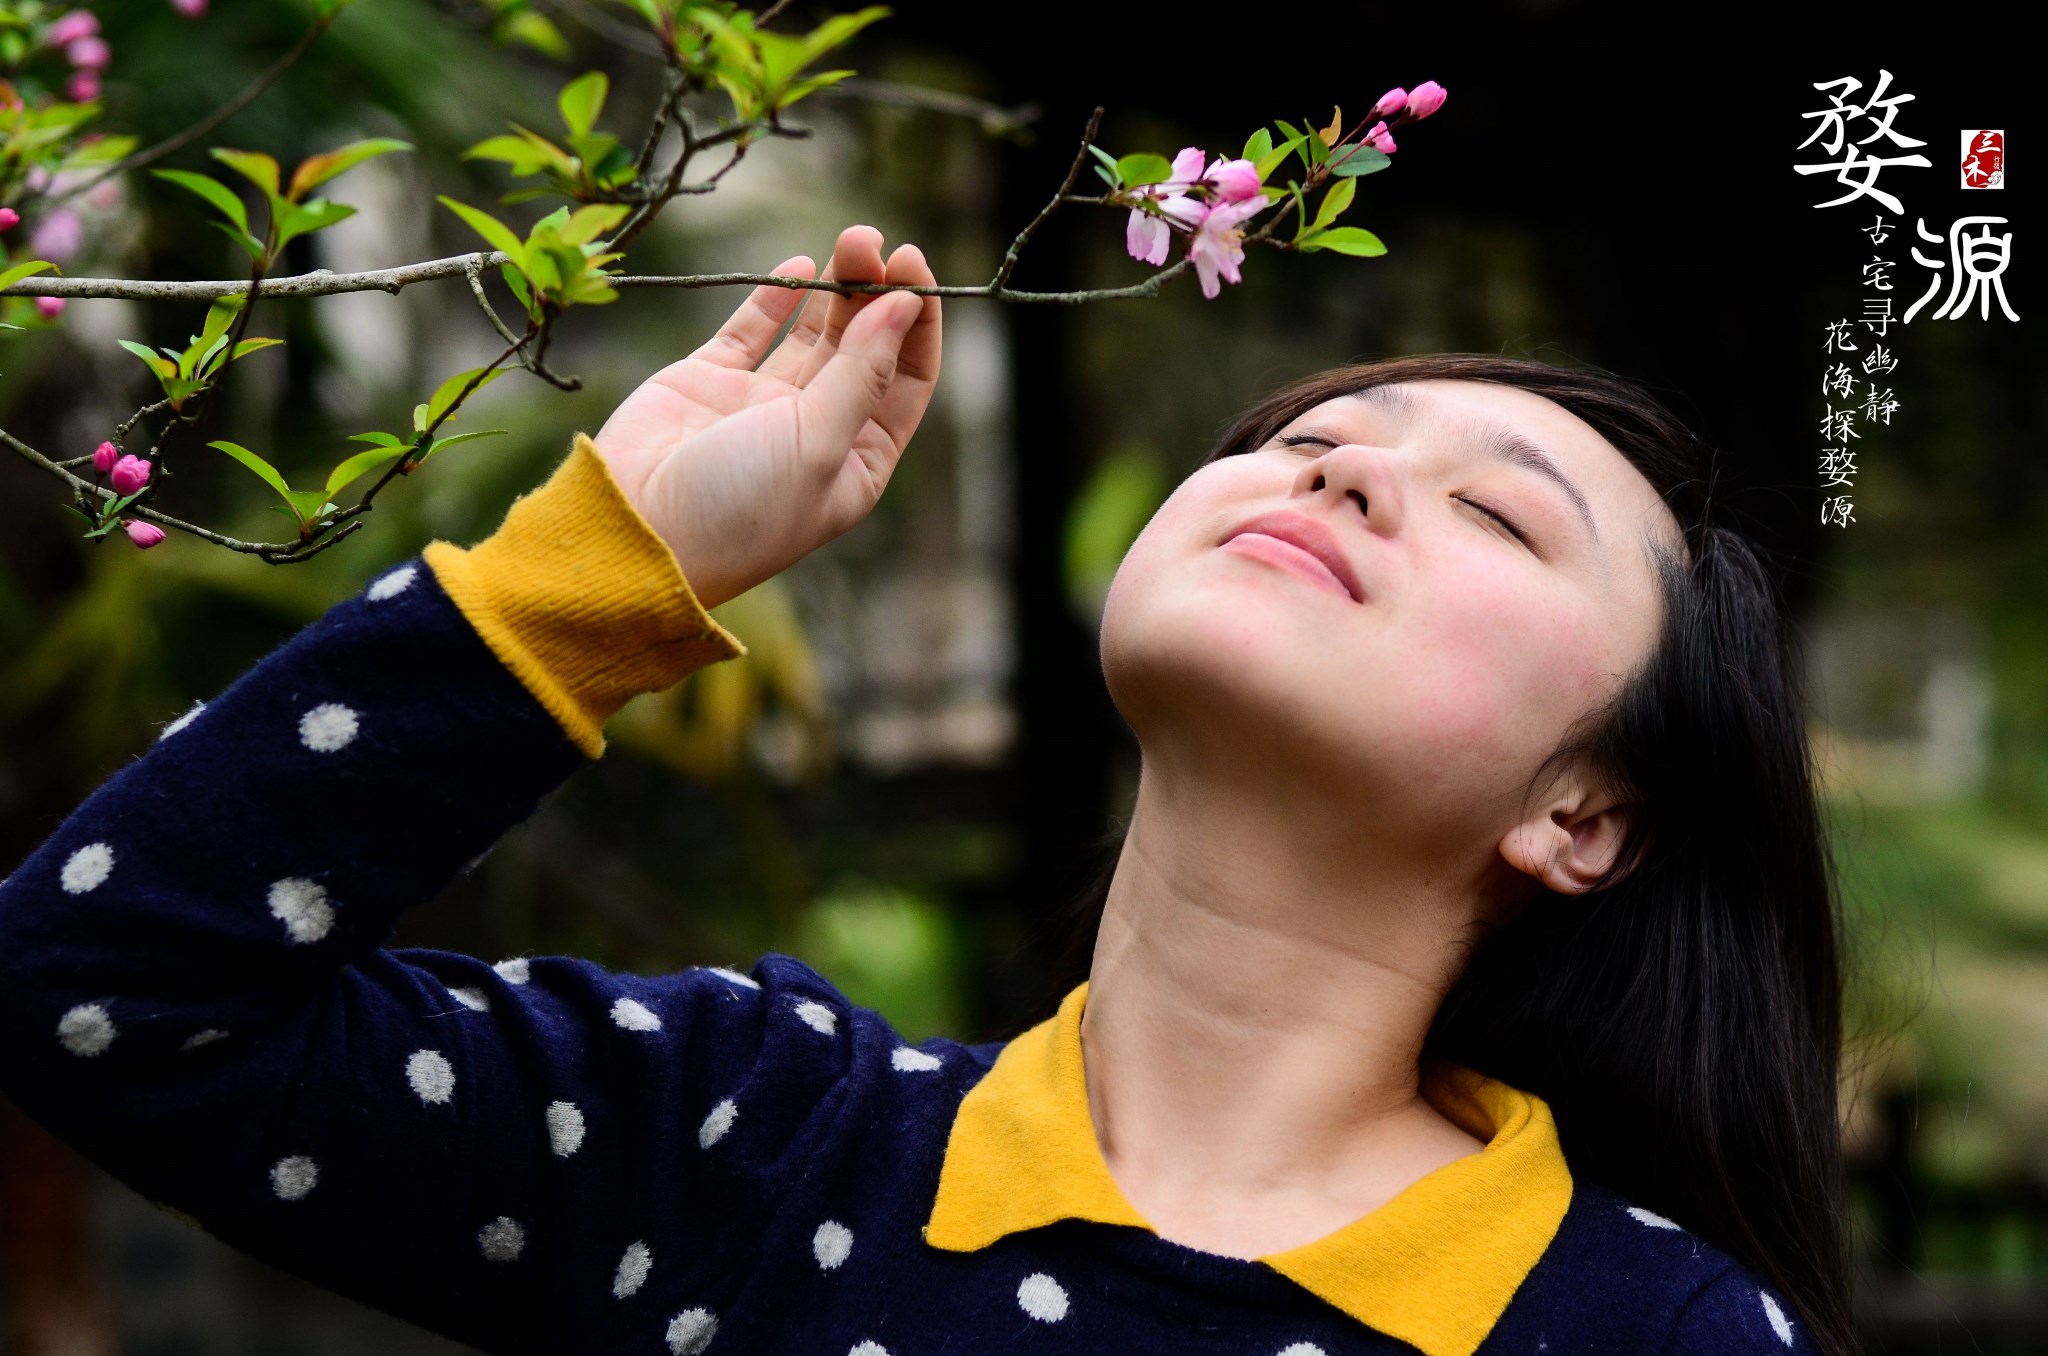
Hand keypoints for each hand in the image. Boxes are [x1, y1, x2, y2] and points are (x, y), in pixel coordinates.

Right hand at [591, 224, 942, 609]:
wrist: (632, 530)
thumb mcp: (818, 443)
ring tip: (852, 239)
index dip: (915, 325)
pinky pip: (752, 329)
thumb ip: (862, 372)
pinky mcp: (709, 380)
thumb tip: (907, 306)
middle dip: (874, 292)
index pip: (906, 381)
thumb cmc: (737, 509)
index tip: (913, 270)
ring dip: (835, 286)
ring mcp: (762, 403)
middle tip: (873, 241)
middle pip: (862, 346)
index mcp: (857, 461)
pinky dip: (776, 296)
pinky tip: (799, 265)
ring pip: (812, 331)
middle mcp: (817, 431)